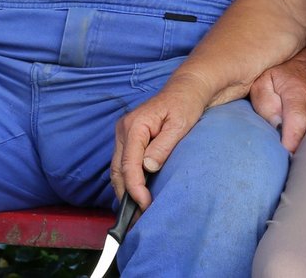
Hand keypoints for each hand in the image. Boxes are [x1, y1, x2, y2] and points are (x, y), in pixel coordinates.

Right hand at [113, 79, 209, 209]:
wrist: (187, 89)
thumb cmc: (186, 104)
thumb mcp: (180, 124)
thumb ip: (163, 146)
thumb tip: (148, 168)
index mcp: (135, 125)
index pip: (128, 163)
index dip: (135, 187)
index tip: (145, 204)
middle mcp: (124, 129)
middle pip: (117, 169)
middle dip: (126, 194)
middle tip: (139, 216)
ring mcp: (124, 133)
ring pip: (117, 169)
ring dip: (125, 190)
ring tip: (137, 211)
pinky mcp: (129, 138)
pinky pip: (123, 163)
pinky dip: (128, 180)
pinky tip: (137, 194)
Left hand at [249, 37, 305, 151]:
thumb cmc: (284, 76)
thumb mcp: (265, 81)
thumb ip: (264, 102)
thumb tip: (274, 126)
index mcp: (297, 98)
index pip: (297, 124)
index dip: (289, 142)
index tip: (280, 154)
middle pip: (304, 141)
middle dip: (290, 153)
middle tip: (274, 158)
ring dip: (298, 152)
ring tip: (282, 154)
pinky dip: (305, 148)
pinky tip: (294, 149)